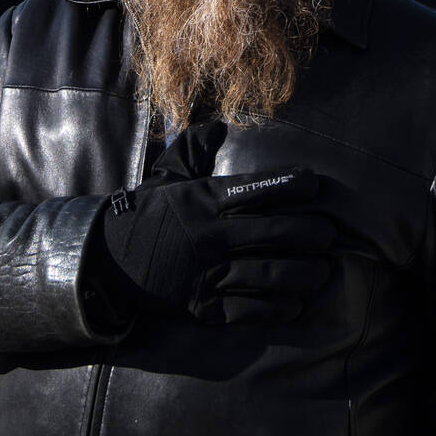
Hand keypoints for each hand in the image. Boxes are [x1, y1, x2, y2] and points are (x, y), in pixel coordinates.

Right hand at [95, 166, 334, 324]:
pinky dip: (276, 309)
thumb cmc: (144, 214)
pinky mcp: (202, 306)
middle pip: (273, 232)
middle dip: (310, 233)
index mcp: (203, 200)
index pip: (257, 189)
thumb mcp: (166, 176)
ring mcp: (206, 273)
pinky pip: (247, 310)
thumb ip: (194, 149)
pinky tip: (295, 305)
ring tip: (322, 271)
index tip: (314, 184)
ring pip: (267, 274)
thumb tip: (218, 125)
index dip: (291, 185)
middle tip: (329, 234)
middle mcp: (209, 235)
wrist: (105, 262)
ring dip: (302, 273)